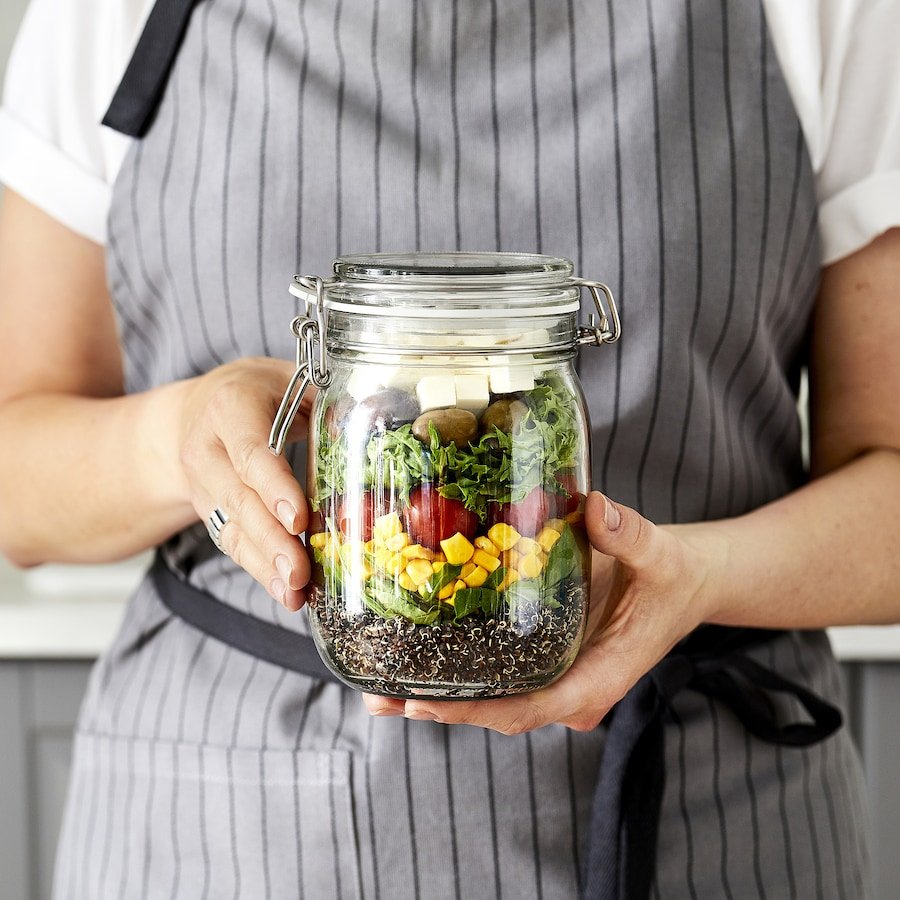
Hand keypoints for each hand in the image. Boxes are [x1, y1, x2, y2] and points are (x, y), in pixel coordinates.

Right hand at [175, 357, 312, 609]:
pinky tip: (286, 593)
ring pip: (233, 528)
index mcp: (231, 408)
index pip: (251, 453)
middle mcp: (207, 449)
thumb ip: (327, 401)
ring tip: (295, 593)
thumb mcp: (291, 381)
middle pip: (239, 499)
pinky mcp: (210, 513)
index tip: (299, 520)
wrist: (196, 412)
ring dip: (266, 565)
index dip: (274, 487)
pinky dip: (261, 571)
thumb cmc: (259, 393)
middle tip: (301, 572)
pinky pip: (234, 544)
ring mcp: (204, 485)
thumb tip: (378, 417)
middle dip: (272, 540)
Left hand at [363, 492, 727, 732]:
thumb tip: (596, 507)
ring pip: (495, 699)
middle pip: (501, 711)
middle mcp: (573, 687)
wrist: (682, 582)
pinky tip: (413, 662)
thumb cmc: (673, 575)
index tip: (427, 704)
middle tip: (380, 698)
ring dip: (439, 696)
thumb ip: (629, 534)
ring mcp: (558, 676)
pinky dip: (457, 671)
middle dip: (441, 707)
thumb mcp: (660, 553)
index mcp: (600, 676)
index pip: (532, 707)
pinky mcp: (546, 658)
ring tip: (377, 691)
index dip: (478, 709)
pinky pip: (499, 674)